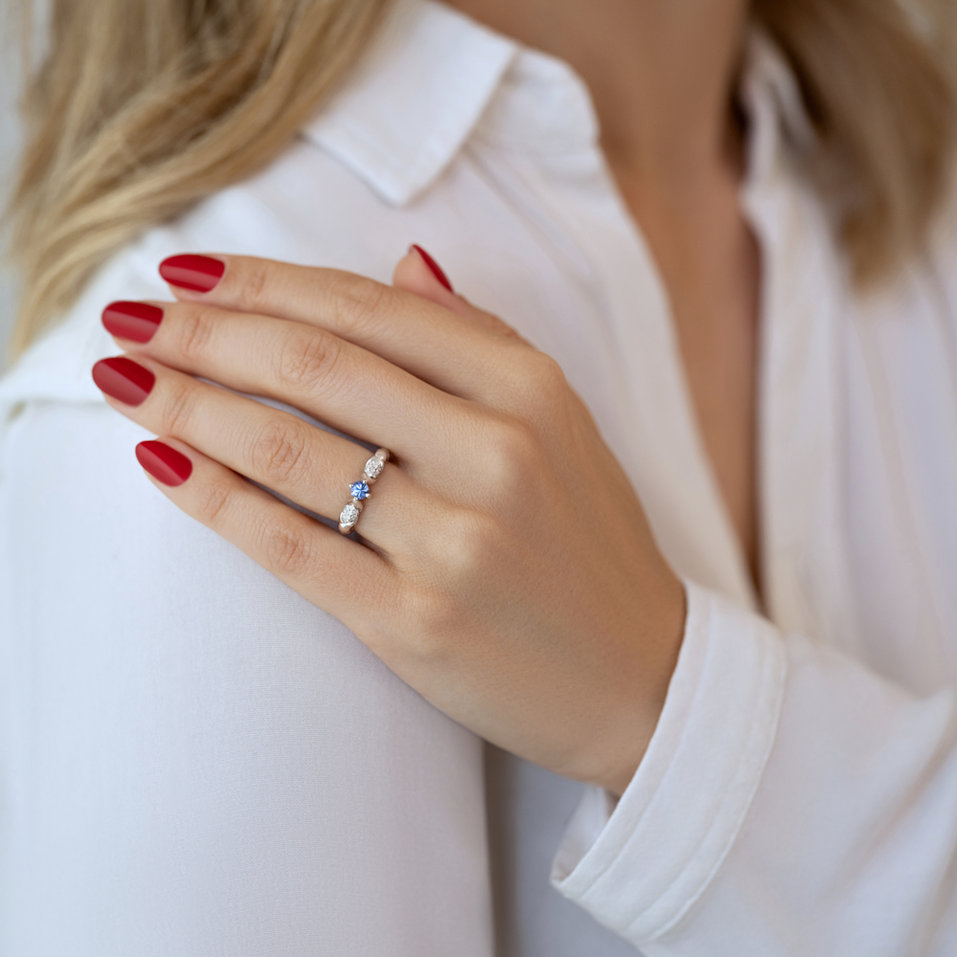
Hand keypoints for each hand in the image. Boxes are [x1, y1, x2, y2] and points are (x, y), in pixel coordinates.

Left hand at [92, 247, 686, 796]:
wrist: (640, 675)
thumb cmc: (590, 541)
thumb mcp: (561, 421)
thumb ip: (480, 337)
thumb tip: (401, 262)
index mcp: (530, 390)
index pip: (372, 310)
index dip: (266, 283)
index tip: (189, 270)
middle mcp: (496, 454)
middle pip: (319, 366)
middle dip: (205, 331)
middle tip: (131, 315)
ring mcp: (455, 542)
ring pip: (291, 450)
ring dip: (189, 405)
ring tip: (125, 378)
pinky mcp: (416, 622)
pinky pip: (291, 547)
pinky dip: (214, 499)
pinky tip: (161, 462)